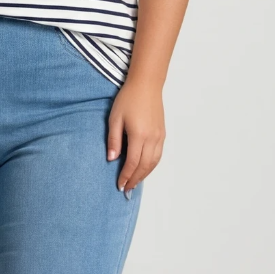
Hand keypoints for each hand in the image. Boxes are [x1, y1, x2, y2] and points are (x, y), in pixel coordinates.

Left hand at [106, 77, 165, 192]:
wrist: (146, 85)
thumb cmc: (128, 99)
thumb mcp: (115, 118)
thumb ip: (114, 140)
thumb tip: (112, 159)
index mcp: (139, 135)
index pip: (132, 163)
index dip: (126, 176)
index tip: (119, 185)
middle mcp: (152, 138)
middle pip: (144, 166)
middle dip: (135, 179)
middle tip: (127, 189)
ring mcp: (160, 136)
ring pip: (154, 163)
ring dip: (145, 175)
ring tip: (135, 182)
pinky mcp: (163, 133)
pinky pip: (158, 155)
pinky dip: (151, 165)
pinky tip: (144, 169)